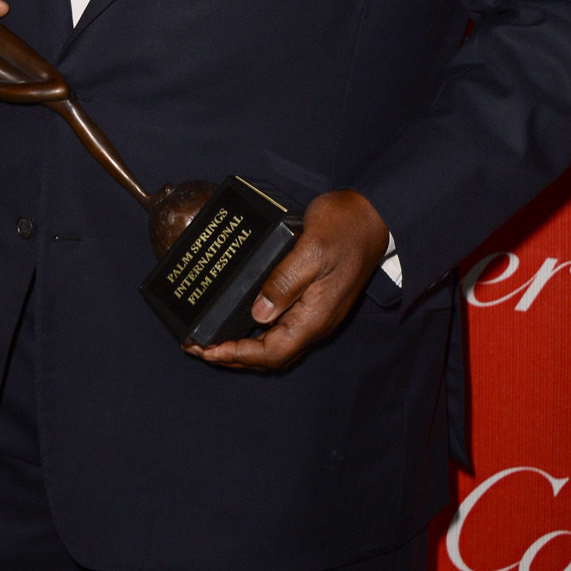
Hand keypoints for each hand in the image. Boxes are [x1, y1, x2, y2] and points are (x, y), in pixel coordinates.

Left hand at [183, 189, 388, 371]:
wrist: (372, 215)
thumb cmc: (344, 228)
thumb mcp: (311, 250)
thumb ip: (284, 282)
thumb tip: (258, 314)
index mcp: (315, 317)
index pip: (272, 353)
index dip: (238, 355)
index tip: (207, 349)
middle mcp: (315, 321)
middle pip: (271, 355)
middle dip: (233, 356)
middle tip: (198, 346)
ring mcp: (315, 311)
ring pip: (275, 343)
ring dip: (243, 345)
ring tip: (213, 337)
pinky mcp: (313, 299)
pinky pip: (281, 325)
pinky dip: (256, 328)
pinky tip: (241, 316)